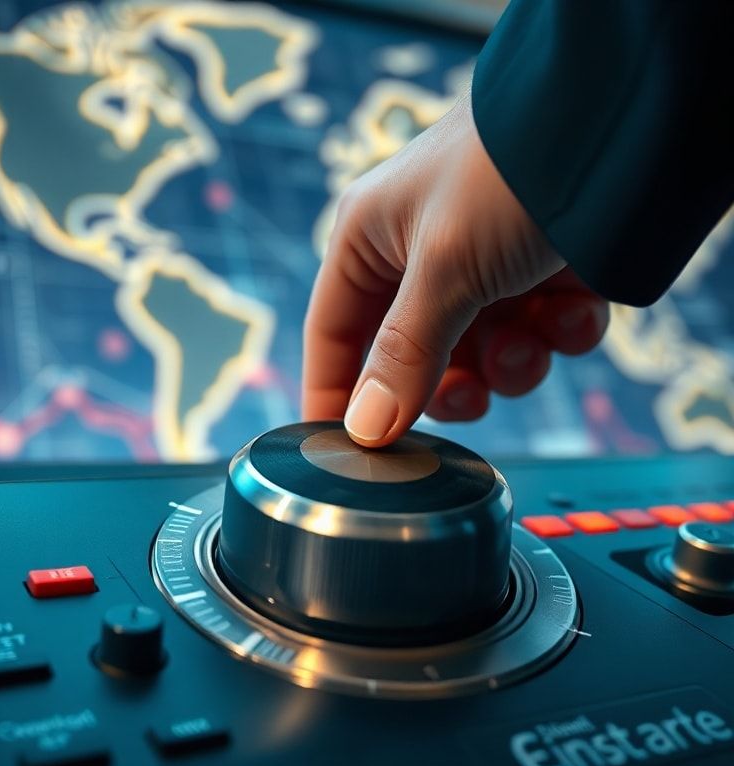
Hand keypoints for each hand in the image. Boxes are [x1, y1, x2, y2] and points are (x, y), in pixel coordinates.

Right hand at [302, 92, 608, 446]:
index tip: (342, 458)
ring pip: (478, 356)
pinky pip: (535, 335)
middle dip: (445, 384)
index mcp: (371, 240)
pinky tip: (572, 308)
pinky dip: (556, 334)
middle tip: (468, 397)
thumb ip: (403, 354)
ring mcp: (482, 267)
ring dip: (510, 362)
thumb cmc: (507, 172)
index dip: (334, 397)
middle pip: (411, 359)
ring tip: (532, 340)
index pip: (333, 336)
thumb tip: (364, 431)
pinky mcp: (540, 275)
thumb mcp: (444, 266)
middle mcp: (420, 257)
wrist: (620, 120)